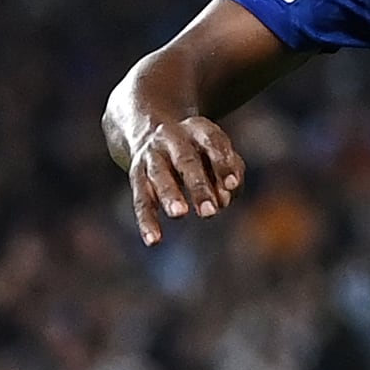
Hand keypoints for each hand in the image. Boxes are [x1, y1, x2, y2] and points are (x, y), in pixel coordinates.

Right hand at [124, 115, 247, 245]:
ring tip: (180, 214)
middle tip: (210, 212)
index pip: (212, 141)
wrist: (149, 129)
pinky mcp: (137, 175)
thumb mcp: (216, 150)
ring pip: (159, 176)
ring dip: (170, 195)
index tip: (233, 186)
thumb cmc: (197, 148)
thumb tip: (224, 200)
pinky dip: (147, 221)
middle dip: (198, 186)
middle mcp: (171, 138)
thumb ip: (229, 171)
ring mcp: (151, 156)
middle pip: (186, 160)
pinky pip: (141, 199)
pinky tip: (154, 240)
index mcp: (197, 128)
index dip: (223, 163)